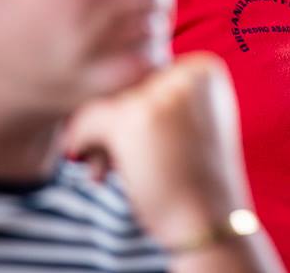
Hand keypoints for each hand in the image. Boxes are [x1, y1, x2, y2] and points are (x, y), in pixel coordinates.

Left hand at [64, 54, 251, 246]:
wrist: (207, 219)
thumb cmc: (197, 179)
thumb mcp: (193, 124)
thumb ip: (163, 97)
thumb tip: (107, 81)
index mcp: (204, 69)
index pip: (148, 75)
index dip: (134, 109)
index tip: (138, 142)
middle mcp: (184, 72)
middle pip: (125, 85)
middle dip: (113, 123)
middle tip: (108, 162)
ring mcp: (159, 93)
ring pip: (104, 101)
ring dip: (98, 136)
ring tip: (103, 169)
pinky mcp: (134, 116)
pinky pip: (88, 120)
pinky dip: (81, 142)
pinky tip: (87, 164)